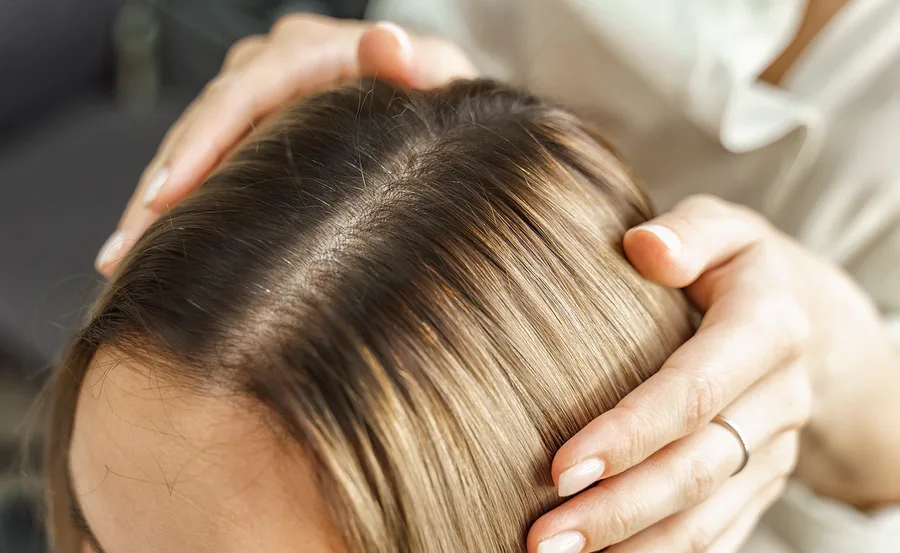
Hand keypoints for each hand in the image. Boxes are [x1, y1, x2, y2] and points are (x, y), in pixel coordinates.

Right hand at [96, 14, 475, 273]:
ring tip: (118, 262)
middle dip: (158, 189)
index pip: (245, 92)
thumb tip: (387, 43)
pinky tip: (147, 247)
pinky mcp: (250, 129)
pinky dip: (175, 205)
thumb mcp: (442, 83)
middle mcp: (273, 66)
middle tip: (123, 252)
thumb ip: (417, 68)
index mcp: (314, 51)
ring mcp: (257, 98)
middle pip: (203, 124)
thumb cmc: (442, 102)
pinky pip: (203, 162)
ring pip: (191, 146)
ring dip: (153, 204)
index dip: (200, 144)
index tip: (162, 198)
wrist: (435, 111)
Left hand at [527, 195, 897, 552]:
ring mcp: (774, 447)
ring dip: (632, 543)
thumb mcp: (722, 227)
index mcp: (768, 327)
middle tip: (543, 537)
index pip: (695, 390)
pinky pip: (719, 530)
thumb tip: (646, 247)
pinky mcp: (763, 480)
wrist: (808, 318)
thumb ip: (688, 233)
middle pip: (695, 467)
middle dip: (617, 508)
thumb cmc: (738, 266)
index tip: (561, 466)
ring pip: (706, 513)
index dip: (630, 432)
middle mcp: (780, 396)